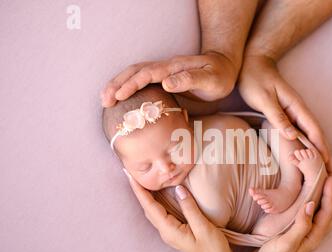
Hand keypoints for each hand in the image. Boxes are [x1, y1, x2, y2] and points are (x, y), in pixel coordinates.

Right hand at [101, 52, 238, 106]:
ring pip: (135, 75)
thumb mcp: (211, 79)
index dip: (132, 84)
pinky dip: (127, 87)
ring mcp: (163, 73)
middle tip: (105, 100)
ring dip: (119, 85)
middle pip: (135, 72)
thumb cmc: (219, 76)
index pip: (148, 74)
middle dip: (118, 84)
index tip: (119, 95)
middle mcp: (165, 68)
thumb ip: (190, 79)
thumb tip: (166, 82)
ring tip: (105, 99)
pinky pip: (141, 81)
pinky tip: (119, 98)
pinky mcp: (163, 80)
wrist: (223, 68)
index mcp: (174, 68)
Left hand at [123, 169, 238, 251]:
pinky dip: (157, 201)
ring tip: (142, 181)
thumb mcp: (203, 227)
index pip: (150, 206)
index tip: (130, 176)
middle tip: (132, 174)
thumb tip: (178, 189)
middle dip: (139, 191)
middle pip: (148, 208)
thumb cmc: (213, 250)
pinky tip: (160, 194)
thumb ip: (190, 208)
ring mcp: (171, 232)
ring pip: (154, 211)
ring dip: (147, 196)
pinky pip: (162, 213)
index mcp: (169, 230)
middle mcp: (166, 231)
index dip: (139, 191)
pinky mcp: (177, 230)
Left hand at [238, 54, 331, 174]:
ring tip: (323, 171)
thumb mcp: (264, 99)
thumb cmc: (256, 79)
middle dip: (326, 155)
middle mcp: (299, 111)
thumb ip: (278, 117)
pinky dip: (306, 146)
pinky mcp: (287, 115)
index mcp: (297, 107)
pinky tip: (305, 156)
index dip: (322, 150)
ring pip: (310, 136)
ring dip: (318, 153)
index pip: (314, 132)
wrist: (252, 63)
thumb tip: (293, 136)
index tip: (328, 166)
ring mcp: (294, 113)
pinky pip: (300, 133)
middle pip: (317, 136)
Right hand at [244, 176, 331, 251]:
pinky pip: (309, 213)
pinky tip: (308, 197)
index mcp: (313, 235)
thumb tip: (311, 204)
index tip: (330, 177)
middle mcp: (312, 233)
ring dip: (325, 197)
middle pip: (328, 210)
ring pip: (320, 211)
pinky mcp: (296, 231)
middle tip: (331, 175)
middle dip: (331, 193)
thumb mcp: (287, 242)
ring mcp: (305, 233)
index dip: (330, 193)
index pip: (327, 211)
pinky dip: (313, 202)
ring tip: (326, 183)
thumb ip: (301, 225)